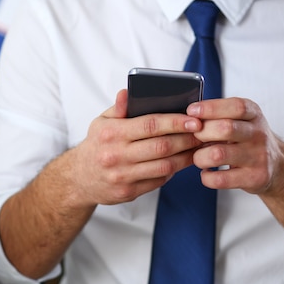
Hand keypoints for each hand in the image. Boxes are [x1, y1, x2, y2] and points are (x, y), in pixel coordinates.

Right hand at [70, 89, 203, 205]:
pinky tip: (180, 162)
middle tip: (204, 133)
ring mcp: (122, 176)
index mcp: (111, 134)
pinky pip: (158, 180)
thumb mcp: (101, 123)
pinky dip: (173, 171)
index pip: (150, 125)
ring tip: (197, 148)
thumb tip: (127, 92)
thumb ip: (118, 108)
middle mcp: (116, 155)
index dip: (175, 122)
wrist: (79, 178)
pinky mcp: (128, 192)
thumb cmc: (96, 145)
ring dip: (186, 157)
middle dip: (187, 139)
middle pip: (162, 147)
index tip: (195, 120)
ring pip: (165, 166)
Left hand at [188, 97, 280, 193]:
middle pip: (225, 129)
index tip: (191, 111)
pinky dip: (206, 177)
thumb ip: (219, 115)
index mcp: (254, 115)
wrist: (275, 165)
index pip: (236, 107)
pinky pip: (220, 179)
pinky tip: (208, 172)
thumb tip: (188, 116)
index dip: (211, 108)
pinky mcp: (254, 178)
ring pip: (218, 155)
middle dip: (201, 133)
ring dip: (200, 157)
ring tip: (200, 158)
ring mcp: (258, 157)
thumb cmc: (247, 140)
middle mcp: (258, 134)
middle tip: (195, 139)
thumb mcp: (240, 120)